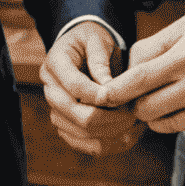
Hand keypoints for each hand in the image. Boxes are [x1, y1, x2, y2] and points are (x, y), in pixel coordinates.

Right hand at [40, 19, 140, 155]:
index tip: (120, 97)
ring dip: (109, 133)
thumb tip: (108, 88)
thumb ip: (100, 61)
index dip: (97, 94)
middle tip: (132, 114)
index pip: (73, 85)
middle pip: (74, 113)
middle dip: (107, 117)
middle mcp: (51, 89)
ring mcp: (56, 109)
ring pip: (79, 133)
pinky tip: (127, 137)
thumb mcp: (97, 40)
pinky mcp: (66, 125)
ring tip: (134, 125)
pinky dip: (106, 145)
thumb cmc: (93, 41)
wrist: (83, 49)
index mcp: (54, 63)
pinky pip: (83, 144)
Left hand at [99, 7, 184, 134]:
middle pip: (143, 105)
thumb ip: (162, 40)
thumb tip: (134, 59)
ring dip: (149, 113)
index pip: (138, 79)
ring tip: (153, 99)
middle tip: (131, 94)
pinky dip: (170, 120)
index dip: (115, 90)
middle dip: (131, 102)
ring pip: (159, 121)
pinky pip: (180, 127)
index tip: (103, 93)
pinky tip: (175, 106)